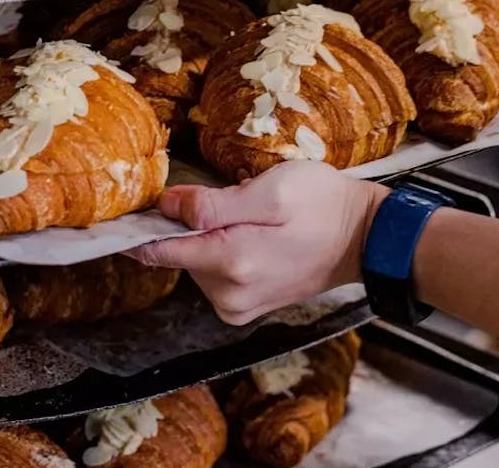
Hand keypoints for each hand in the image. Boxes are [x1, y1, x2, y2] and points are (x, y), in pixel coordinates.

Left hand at [129, 161, 386, 324]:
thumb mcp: (270, 190)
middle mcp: (228, 296)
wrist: (364, 238)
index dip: (143, 225)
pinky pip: (212, 275)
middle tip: (228, 200)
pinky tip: (249, 238)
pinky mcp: (243, 308)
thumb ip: (213, 204)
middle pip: (177, 253)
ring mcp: (236, 307)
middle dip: (189, 224)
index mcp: (233, 264)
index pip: (159, 249)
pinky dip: (219, 253)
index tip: (133, 207)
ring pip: (194, 263)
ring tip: (249, 219)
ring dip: (207, 238)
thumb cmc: (322, 205)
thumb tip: (166, 207)